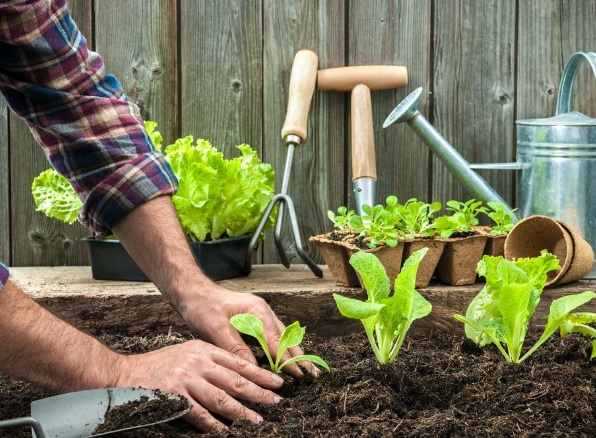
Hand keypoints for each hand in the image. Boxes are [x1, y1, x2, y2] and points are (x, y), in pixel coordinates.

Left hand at [111, 196, 318, 376]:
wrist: (192, 291)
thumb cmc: (202, 306)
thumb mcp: (216, 329)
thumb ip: (236, 348)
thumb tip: (252, 369)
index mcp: (257, 312)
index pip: (277, 341)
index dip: (288, 360)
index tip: (300, 375)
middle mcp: (263, 312)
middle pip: (286, 338)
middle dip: (299, 356)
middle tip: (313, 374)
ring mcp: (260, 314)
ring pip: (282, 336)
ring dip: (293, 352)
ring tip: (305, 368)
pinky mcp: (254, 319)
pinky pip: (273, 335)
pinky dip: (282, 347)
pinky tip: (286, 357)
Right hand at [115, 339, 283, 432]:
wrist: (125, 373)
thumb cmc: (159, 365)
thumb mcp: (188, 353)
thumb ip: (211, 362)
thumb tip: (237, 378)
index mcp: (203, 349)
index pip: (239, 362)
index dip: (260, 374)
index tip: (277, 382)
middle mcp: (197, 362)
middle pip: (235, 380)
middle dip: (259, 392)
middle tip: (276, 402)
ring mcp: (186, 379)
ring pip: (222, 398)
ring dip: (242, 411)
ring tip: (257, 420)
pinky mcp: (174, 396)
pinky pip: (199, 414)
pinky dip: (214, 424)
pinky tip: (225, 430)